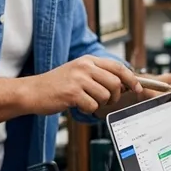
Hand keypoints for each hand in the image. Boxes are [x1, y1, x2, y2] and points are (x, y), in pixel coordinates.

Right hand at [26, 56, 142, 115]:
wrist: (32, 91)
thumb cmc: (58, 85)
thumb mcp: (80, 72)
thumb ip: (100, 75)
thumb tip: (126, 83)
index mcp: (89, 60)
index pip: (119, 67)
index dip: (132, 79)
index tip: (138, 88)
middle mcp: (84, 67)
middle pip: (115, 83)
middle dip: (115, 96)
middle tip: (106, 100)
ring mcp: (78, 79)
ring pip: (105, 95)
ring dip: (99, 103)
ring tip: (87, 101)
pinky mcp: (72, 92)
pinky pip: (92, 105)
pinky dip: (87, 109)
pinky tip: (77, 105)